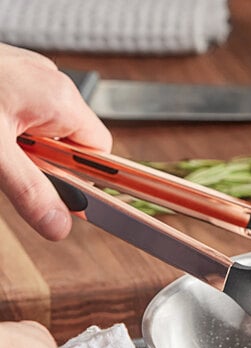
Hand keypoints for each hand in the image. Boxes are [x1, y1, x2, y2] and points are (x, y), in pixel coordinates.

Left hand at [0, 43, 111, 239]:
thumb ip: (29, 191)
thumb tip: (60, 226)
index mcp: (60, 99)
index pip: (99, 151)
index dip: (83, 177)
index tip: (66, 197)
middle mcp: (51, 84)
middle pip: (72, 143)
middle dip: (46, 164)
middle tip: (11, 168)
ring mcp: (29, 76)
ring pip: (46, 131)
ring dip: (25, 150)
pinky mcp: (9, 76)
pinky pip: (25, 115)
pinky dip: (11, 133)